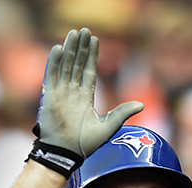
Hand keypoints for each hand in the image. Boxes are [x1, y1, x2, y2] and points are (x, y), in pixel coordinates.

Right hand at [35, 28, 142, 156]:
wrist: (67, 154)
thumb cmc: (85, 144)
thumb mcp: (108, 126)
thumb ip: (122, 113)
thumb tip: (142, 104)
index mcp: (85, 98)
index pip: (89, 72)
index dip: (92, 56)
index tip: (94, 40)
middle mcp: (72, 93)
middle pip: (77, 65)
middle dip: (81, 48)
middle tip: (84, 30)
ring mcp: (61, 94)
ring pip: (65, 66)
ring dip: (69, 50)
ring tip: (73, 33)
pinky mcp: (49, 97)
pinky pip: (52, 76)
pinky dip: (54, 63)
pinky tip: (58, 48)